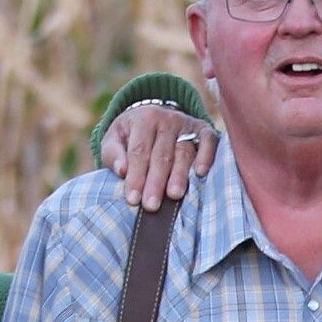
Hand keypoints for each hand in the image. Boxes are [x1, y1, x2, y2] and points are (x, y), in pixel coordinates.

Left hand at [100, 103, 217, 210]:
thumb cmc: (130, 136)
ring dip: (179, 175)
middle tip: (151, 205)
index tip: (133, 199)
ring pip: (184, 152)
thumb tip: (122, 170)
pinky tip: (201, 172)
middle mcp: (167, 119)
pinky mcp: (203, 130)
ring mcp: (186, 124)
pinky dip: (206, 155)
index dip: (136, 176)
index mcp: (143, 119)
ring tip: (174, 195)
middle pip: (162, 155)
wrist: (152, 116)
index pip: (139, 151)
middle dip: (156, 182)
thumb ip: (113, 154)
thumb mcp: (114, 139)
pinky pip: (208, 141)